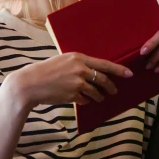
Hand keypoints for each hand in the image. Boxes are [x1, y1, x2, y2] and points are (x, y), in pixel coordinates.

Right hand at [9, 53, 132, 109]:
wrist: (30, 84)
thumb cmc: (44, 71)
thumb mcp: (62, 61)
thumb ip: (77, 64)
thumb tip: (92, 71)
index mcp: (78, 57)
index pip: (104, 64)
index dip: (118, 70)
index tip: (129, 74)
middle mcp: (80, 69)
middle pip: (103, 79)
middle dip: (111, 86)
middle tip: (114, 91)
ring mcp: (77, 82)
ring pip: (96, 92)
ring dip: (99, 96)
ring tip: (99, 98)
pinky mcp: (73, 95)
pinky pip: (85, 100)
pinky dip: (86, 101)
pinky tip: (82, 100)